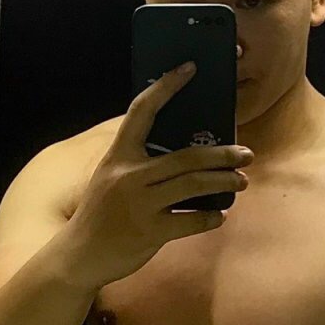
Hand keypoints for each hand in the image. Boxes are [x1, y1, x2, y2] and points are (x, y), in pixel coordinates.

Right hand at [59, 64, 253, 286]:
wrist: (78, 256)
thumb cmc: (100, 214)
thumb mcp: (110, 178)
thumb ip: (138, 162)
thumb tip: (183, 151)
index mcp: (118, 156)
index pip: (142, 111)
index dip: (166, 87)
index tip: (189, 68)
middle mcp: (129, 176)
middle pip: (186, 156)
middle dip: (222, 154)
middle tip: (245, 153)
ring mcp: (140, 205)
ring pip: (194, 185)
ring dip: (224, 181)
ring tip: (241, 180)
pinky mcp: (150, 232)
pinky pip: (191, 220)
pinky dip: (210, 217)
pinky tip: (219, 215)